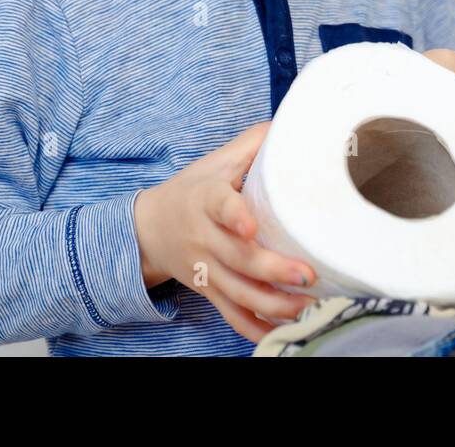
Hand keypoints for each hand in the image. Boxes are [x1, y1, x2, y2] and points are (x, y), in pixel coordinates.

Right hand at [133, 120, 318, 342]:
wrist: (147, 227)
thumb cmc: (193, 189)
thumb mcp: (216, 161)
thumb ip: (252, 144)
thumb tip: (292, 122)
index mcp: (207, 200)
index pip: (220, 206)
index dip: (235, 216)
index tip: (251, 225)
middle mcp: (204, 238)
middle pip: (237, 259)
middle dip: (273, 269)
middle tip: (307, 274)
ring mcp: (205, 269)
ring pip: (238, 292)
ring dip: (272, 305)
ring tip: (306, 306)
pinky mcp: (208, 290)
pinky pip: (231, 314)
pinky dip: (254, 329)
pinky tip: (281, 333)